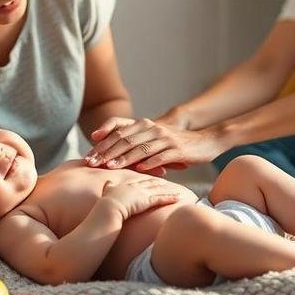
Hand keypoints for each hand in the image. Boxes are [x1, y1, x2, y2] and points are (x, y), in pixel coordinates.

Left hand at [86, 118, 224, 171]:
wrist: (205, 141)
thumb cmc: (174, 145)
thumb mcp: (153, 141)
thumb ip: (134, 145)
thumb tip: (109, 158)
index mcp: (144, 125)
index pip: (118, 130)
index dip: (103, 140)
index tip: (89, 152)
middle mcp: (153, 129)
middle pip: (125, 139)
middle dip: (107, 152)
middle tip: (93, 163)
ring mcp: (165, 139)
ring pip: (141, 147)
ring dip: (124, 158)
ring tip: (110, 167)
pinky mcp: (178, 150)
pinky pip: (161, 156)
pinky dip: (149, 162)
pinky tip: (139, 169)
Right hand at [100, 176, 181, 219]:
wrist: (107, 209)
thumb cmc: (104, 203)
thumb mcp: (106, 190)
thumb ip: (108, 186)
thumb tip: (107, 183)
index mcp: (126, 182)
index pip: (140, 177)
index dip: (148, 173)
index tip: (156, 171)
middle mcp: (136, 185)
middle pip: (151, 180)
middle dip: (161, 178)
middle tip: (172, 175)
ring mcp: (142, 192)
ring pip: (159, 188)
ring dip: (169, 188)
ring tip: (179, 188)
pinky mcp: (147, 200)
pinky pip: (161, 198)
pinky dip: (171, 197)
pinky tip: (179, 197)